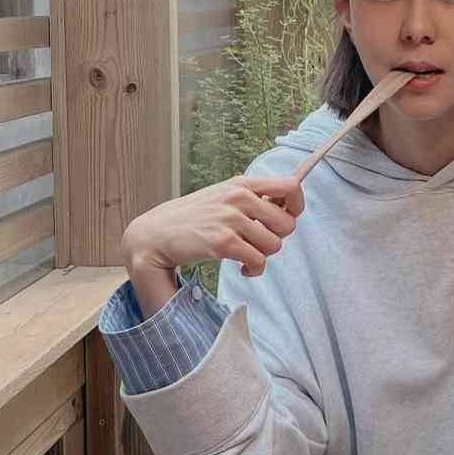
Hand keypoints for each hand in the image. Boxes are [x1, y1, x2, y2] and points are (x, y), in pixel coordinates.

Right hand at [121, 175, 304, 314]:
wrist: (156, 234)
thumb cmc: (195, 217)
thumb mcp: (223, 196)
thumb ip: (253, 197)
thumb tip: (289, 207)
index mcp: (242, 184)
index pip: (291, 186)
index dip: (297, 206)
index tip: (287, 218)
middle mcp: (239, 197)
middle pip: (287, 224)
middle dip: (277, 239)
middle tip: (258, 243)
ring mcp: (231, 219)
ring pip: (274, 245)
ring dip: (263, 257)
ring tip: (247, 256)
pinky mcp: (223, 242)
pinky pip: (258, 261)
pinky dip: (254, 270)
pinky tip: (242, 269)